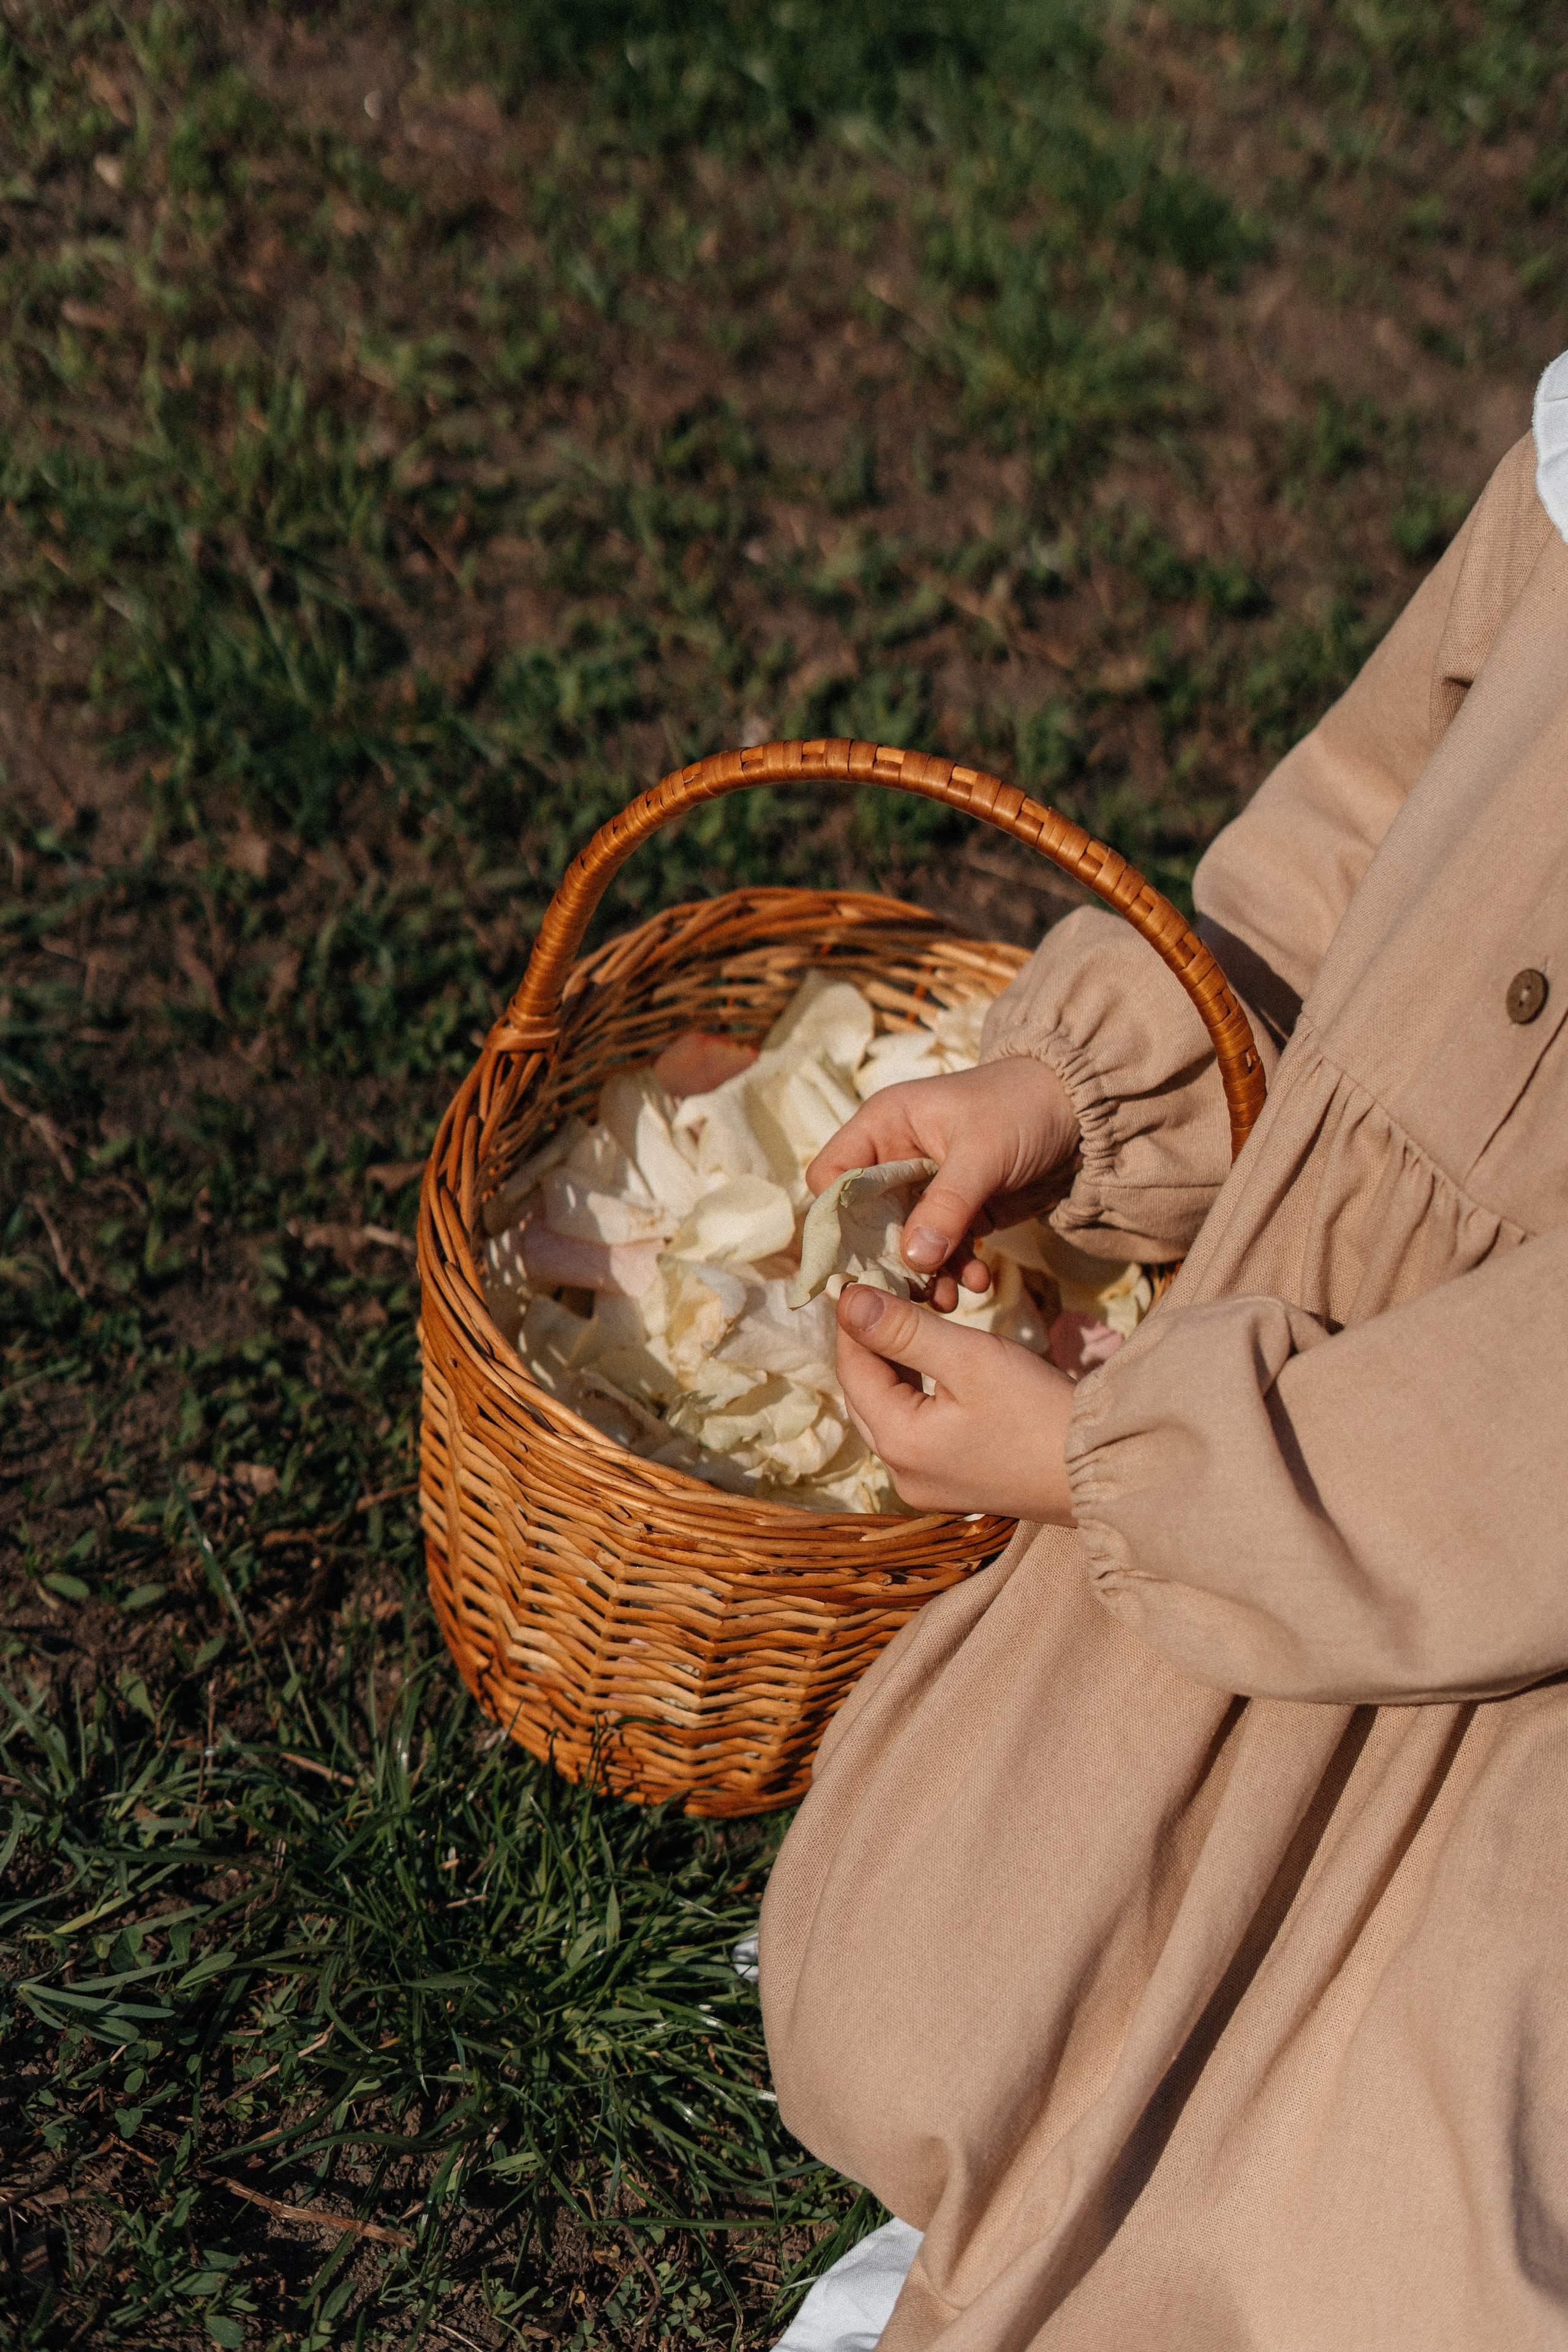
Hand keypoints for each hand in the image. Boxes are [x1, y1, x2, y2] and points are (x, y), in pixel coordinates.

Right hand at [806, 1058, 1078, 1307]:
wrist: (1081, 1110)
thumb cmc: (1023, 1108)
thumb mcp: (982, 1154)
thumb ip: (946, 1206)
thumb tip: (912, 1259)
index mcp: (884, 1126)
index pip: (832, 1177)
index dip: (836, 1218)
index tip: (860, 1259)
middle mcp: (895, 1157)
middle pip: (865, 1220)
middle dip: (887, 1260)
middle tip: (909, 1292)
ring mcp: (926, 1187)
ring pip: (903, 1242)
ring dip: (924, 1274)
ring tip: (949, 1298)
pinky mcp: (956, 1211)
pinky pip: (940, 1249)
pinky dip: (954, 1269)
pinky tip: (978, 1282)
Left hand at [836, 1282, 1075, 1520]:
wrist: (1102, 1470)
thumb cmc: (1040, 1411)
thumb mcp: (970, 1358)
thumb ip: (904, 1329)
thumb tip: (848, 1299)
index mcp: (899, 1444)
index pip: (852, 1370)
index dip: (854, 1321)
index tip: (861, 1278)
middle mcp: (902, 1473)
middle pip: (865, 1394)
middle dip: (872, 1343)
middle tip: (889, 1295)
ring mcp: (926, 1485)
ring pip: (889, 1413)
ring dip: (895, 1368)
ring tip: (911, 1322)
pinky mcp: (951, 1486)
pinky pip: (915, 1432)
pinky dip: (917, 1394)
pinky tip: (934, 1366)